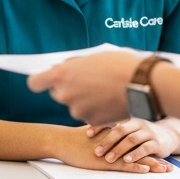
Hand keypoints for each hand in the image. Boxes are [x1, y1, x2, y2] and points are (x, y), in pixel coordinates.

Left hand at [28, 50, 143, 126]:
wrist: (144, 84)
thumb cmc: (120, 65)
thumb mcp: (92, 57)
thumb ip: (74, 66)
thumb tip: (65, 69)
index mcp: (62, 75)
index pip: (35, 82)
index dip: (41, 80)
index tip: (48, 80)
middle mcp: (66, 95)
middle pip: (58, 94)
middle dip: (69, 89)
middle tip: (87, 81)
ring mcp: (78, 110)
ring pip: (76, 105)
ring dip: (85, 100)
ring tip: (104, 90)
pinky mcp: (92, 121)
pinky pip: (89, 115)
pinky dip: (96, 110)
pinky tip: (110, 100)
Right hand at [47, 125, 169, 172]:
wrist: (61, 140)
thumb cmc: (74, 138)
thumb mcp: (93, 132)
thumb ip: (105, 132)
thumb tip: (112, 134)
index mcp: (114, 135)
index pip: (137, 142)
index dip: (150, 149)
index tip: (162, 155)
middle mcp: (116, 142)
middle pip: (141, 150)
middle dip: (156, 158)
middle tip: (170, 167)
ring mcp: (111, 151)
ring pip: (135, 158)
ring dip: (151, 164)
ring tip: (164, 170)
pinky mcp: (103, 160)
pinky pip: (123, 164)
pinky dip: (135, 167)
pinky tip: (145, 170)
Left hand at [90, 120, 178, 170]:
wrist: (169, 135)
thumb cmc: (144, 134)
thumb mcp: (131, 129)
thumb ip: (117, 130)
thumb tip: (89, 132)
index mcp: (129, 119)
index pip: (112, 120)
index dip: (99, 126)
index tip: (87, 134)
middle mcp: (138, 124)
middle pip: (120, 130)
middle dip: (107, 141)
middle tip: (97, 151)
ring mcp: (148, 132)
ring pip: (131, 139)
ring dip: (119, 149)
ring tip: (109, 158)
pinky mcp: (157, 143)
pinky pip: (145, 148)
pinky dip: (135, 154)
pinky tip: (127, 160)